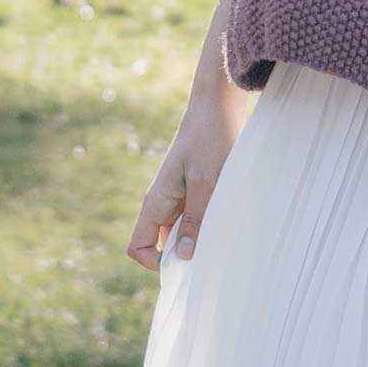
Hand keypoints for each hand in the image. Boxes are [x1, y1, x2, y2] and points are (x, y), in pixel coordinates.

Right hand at [125, 88, 245, 271]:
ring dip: (202, 234)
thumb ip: (194, 218)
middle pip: (163, 243)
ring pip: (184, 230)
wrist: (218, 103)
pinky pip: (198, 214)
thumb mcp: (205, 181)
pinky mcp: (196, 187)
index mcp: (156, 201)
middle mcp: (164, 201)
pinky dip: (210, 220)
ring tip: (224, 228)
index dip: (155, 262)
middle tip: (213, 248)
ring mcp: (180, 194)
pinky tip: (230, 214)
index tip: (185, 261)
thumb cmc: (210, 138)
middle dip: (185, 252)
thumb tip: (182, 257)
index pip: (138, 247)